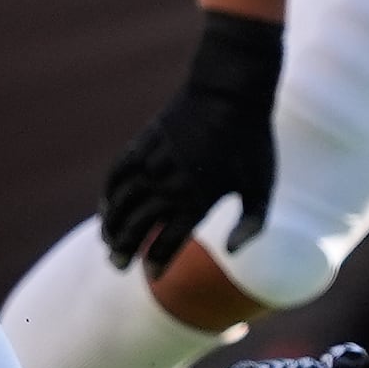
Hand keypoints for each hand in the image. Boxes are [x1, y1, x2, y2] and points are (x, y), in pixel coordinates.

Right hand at [99, 11, 284, 270]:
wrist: (230, 92)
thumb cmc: (252, 142)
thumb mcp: (262, 185)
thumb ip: (252, 223)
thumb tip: (232, 254)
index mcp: (201, 197)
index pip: (170, 240)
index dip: (158, 261)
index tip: (153, 276)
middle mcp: (171, 183)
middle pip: (138, 226)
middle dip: (126, 250)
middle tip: (120, 266)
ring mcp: (153, 163)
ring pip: (121, 204)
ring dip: (112, 227)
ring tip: (110, 245)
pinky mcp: (142, 145)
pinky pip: (116, 176)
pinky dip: (107, 195)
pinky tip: (106, 210)